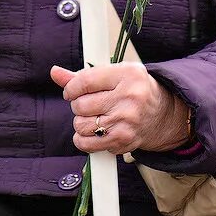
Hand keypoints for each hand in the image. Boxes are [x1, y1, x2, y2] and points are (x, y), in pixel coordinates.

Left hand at [50, 62, 191, 154]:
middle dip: (78, 104)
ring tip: (95, 116)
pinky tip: (94, 131)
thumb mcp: (115, 74)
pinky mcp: (122, 140)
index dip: (71, 87)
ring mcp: (126, 121)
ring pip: (80, 124)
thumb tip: (55, 73)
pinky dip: (83, 138)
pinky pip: (85, 143)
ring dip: (81, 121)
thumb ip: (83, 75)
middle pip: (81, 105)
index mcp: (128, 75)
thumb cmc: (134, 90)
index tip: (71, 91)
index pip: (85, 81)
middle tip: (90, 103)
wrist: (160, 115)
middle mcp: (130, 98)